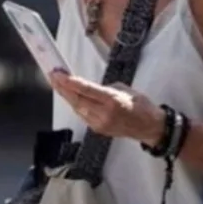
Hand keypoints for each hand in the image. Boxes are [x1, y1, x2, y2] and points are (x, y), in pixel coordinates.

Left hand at [49, 70, 164, 143]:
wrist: (150, 127)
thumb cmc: (141, 105)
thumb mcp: (124, 89)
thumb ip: (104, 89)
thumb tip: (88, 88)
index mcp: (113, 100)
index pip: (86, 90)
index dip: (69, 82)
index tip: (58, 74)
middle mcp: (104, 114)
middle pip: (77, 100)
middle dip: (62, 88)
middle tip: (52, 76)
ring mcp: (100, 124)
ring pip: (77, 108)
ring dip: (67, 96)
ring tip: (58, 84)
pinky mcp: (98, 130)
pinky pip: (82, 115)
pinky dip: (75, 105)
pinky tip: (70, 97)